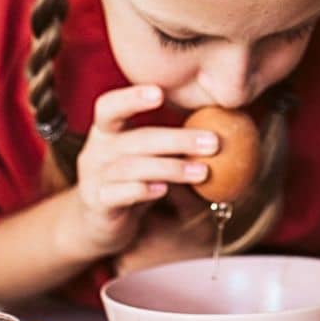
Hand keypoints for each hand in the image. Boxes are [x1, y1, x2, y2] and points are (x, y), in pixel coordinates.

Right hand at [62, 85, 219, 259]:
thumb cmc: (133, 184)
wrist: (101, 226)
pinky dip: (140, 190)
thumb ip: (175, 146)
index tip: (160, 93)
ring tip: (202, 172)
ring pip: (131, 167)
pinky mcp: (97, 204)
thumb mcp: (152, 160)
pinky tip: (162, 190)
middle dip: (178, 140)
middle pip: (137, 139)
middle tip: (213, 142)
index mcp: (109, 131)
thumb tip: (225, 129)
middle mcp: (98, 151)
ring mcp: (94, 178)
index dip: (132, 97)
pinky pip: (116, 194)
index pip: (110, 106)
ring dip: (170, 168)